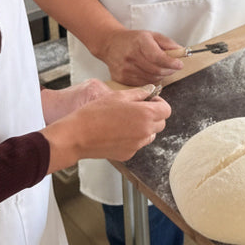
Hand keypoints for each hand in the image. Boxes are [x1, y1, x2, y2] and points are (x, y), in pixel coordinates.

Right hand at [42, 86, 172, 170]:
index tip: (149, 100)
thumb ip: (138, 93)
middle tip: (137, 109)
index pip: (166, 110)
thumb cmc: (95, 113)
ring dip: (144, 127)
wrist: (77, 135)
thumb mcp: (118, 96)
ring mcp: (137, 145)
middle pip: (161, 123)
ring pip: (149, 135)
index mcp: (146, 115)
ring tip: (126, 120)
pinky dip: (133, 138)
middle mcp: (145, 132)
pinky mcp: (128, 154)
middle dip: (153, 115)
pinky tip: (117, 131)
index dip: (159, 103)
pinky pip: (137, 144)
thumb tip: (150, 91)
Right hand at [96, 29, 183, 86]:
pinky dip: (150, 80)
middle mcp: (131, 56)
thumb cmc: (134, 40)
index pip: (158, 57)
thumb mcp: (152, 35)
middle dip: (169, 70)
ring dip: (161, 76)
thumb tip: (181, 52)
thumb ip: (168, 43)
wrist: (111, 44)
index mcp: (140, 42)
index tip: (179, 64)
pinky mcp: (121, 79)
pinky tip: (150, 73)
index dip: (171, 63)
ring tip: (162, 69)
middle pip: (156, 70)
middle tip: (173, 67)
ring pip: (151, 79)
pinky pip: (142, 84)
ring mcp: (125, 69)